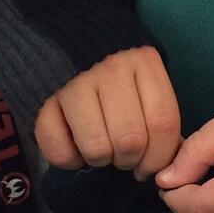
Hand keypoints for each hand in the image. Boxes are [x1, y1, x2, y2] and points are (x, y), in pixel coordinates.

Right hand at [34, 47, 181, 181]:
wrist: (70, 45)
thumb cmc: (119, 77)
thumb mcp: (148, 86)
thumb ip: (161, 120)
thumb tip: (169, 165)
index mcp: (143, 62)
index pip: (162, 122)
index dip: (159, 157)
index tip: (148, 167)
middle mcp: (110, 69)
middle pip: (130, 140)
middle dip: (129, 161)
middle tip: (123, 156)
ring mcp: (74, 83)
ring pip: (96, 150)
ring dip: (100, 161)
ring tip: (100, 147)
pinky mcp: (44, 102)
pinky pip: (61, 153)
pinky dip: (69, 161)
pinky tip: (74, 145)